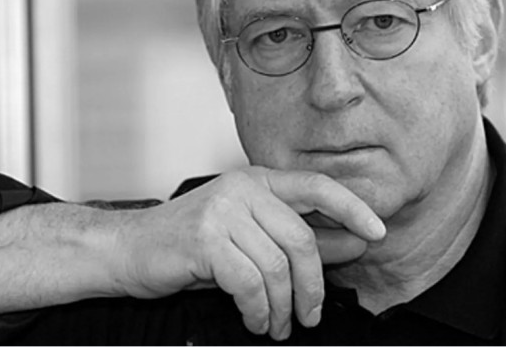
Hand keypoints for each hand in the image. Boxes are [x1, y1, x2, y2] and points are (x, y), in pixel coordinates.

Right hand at [113, 167, 385, 340]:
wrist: (128, 248)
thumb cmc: (188, 245)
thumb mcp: (247, 236)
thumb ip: (295, 237)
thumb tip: (352, 243)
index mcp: (255, 181)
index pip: (316, 185)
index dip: (352, 207)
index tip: (377, 232)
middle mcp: (241, 189)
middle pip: (301, 238)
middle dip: (313, 285)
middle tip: (310, 315)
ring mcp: (221, 211)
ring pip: (277, 266)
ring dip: (283, 307)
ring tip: (276, 325)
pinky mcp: (204, 239)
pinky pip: (250, 283)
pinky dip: (258, 309)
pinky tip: (254, 318)